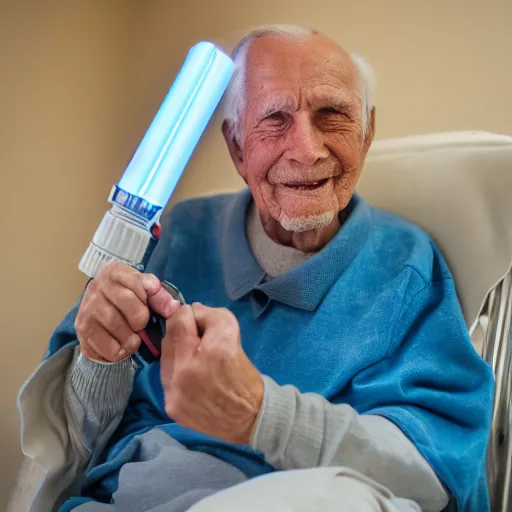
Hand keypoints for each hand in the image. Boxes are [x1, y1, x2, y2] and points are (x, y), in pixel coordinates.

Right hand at [75, 261, 180, 361]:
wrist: (99, 321)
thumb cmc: (128, 304)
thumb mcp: (144, 293)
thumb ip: (159, 296)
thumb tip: (173, 307)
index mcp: (115, 272)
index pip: (136, 280)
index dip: (153, 295)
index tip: (166, 308)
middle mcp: (98, 286)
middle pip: (127, 301)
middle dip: (141, 318)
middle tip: (142, 325)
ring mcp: (88, 308)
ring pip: (117, 325)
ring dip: (132, 337)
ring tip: (134, 338)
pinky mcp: (83, 330)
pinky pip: (109, 346)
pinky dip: (121, 351)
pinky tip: (122, 346)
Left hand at [161, 303, 263, 444]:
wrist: (249, 417)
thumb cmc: (242, 373)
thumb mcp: (234, 333)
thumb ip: (211, 315)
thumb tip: (191, 312)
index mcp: (210, 352)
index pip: (180, 319)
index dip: (189, 314)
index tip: (199, 320)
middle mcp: (188, 373)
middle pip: (169, 336)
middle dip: (182, 331)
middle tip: (198, 337)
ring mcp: (176, 393)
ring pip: (164, 356)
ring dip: (176, 350)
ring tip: (194, 357)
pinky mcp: (171, 407)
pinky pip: (166, 377)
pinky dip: (176, 370)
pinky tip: (190, 375)